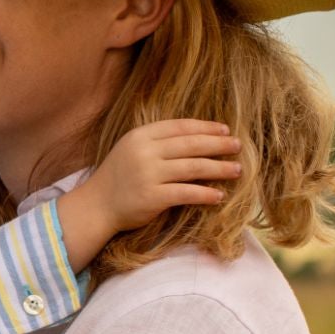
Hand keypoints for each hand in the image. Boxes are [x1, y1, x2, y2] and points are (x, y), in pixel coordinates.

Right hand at [58, 120, 241, 268]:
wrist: (96, 206)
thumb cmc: (118, 177)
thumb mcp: (132, 149)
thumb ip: (158, 141)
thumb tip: (197, 137)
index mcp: (141, 136)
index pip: (180, 127)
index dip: (206, 127)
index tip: (225, 131)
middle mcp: (144, 152)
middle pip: (190, 145)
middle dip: (218, 145)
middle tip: (238, 146)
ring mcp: (148, 174)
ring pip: (193, 167)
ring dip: (218, 169)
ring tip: (236, 170)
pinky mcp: (152, 197)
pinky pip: (186, 193)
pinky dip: (205, 194)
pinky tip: (219, 195)